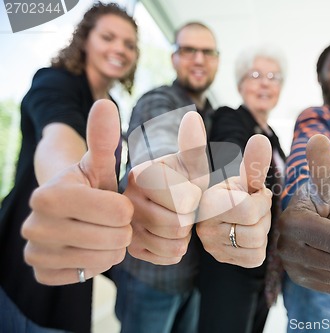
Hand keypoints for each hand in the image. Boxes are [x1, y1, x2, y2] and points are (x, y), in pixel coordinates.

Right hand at [22, 100, 132, 284]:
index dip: (126, 208)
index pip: (119, 211)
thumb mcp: (98, 163)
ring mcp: (35, 252)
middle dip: (121, 229)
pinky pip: (88, 276)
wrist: (67, 211)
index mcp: (49, 194)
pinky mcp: (41, 273)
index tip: (115, 201)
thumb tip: (105, 104)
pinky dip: (95, 264)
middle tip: (109, 220)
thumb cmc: (90, 185)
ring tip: (100, 232)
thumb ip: (104, 138)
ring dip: (111, 248)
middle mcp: (34, 224)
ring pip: (104, 260)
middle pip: (114, 237)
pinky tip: (87, 248)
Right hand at [125, 111, 208, 264]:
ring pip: (173, 244)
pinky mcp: (130, 250)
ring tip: (173, 220)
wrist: (162, 203)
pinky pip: (166, 258)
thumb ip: (191, 145)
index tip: (185, 191)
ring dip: (182, 236)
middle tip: (180, 209)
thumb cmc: (178, 181)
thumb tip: (192, 117)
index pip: (185, 201)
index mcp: (140, 175)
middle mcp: (125, 202)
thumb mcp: (187, 164)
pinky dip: (173, 250)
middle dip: (188, 219)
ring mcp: (125, 228)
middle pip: (178, 225)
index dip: (193, 199)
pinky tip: (166, 236)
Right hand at [196, 134, 272, 267]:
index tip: (253, 193)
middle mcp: (203, 229)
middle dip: (263, 216)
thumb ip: (252, 162)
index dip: (260, 201)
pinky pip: (255, 259)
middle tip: (254, 206)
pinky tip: (249, 233)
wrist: (223, 208)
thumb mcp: (242, 176)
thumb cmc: (234, 190)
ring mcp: (211, 248)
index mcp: (206, 203)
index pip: (246, 209)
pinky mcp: (222, 259)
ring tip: (251, 218)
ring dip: (262, 230)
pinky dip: (259, 246)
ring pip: (257, 246)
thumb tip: (261, 139)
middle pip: (255, 231)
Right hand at [277, 134, 329, 293]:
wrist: (310, 221)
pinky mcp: (296, 280)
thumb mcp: (325, 183)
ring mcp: (289, 266)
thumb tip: (317, 137)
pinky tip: (327, 258)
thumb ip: (323, 164)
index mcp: (290, 222)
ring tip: (328, 244)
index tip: (329, 217)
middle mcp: (283, 247)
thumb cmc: (320, 199)